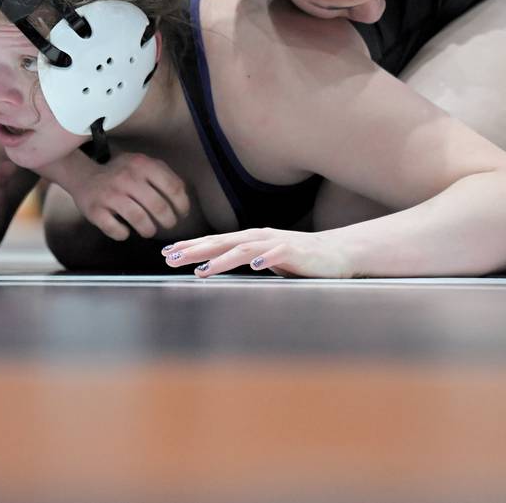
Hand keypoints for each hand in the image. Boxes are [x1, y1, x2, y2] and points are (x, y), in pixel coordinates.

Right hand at [47, 151, 189, 240]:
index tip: (182, 213)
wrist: (83, 176)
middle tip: (168, 224)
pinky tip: (125, 231)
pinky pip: (116, 229)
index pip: (173, 187)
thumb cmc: (121, 174)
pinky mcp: (95, 210)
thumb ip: (164, 176)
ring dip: (149, 229)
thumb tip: (184, 200)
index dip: (182, 204)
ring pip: (140, 219)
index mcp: (142, 164)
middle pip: (158, 206)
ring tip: (149, 230)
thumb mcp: (142, 164)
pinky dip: (123, 234)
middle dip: (168, 220)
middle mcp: (126, 178)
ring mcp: (110, 194)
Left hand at [162, 228, 355, 277]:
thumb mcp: (264, 261)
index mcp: (250, 239)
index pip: (215, 241)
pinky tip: (254, 265)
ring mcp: (276, 242)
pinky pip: (277, 254)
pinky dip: (264, 259)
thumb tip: (214, 268)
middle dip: (195, 250)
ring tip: (203, 269)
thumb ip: (243, 262)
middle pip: (222, 242)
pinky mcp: (294, 251)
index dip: (192, 246)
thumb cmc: (299, 258)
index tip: (168, 252)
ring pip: (243, 248)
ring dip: (222, 259)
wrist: (337, 253)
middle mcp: (259, 237)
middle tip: (172, 257)